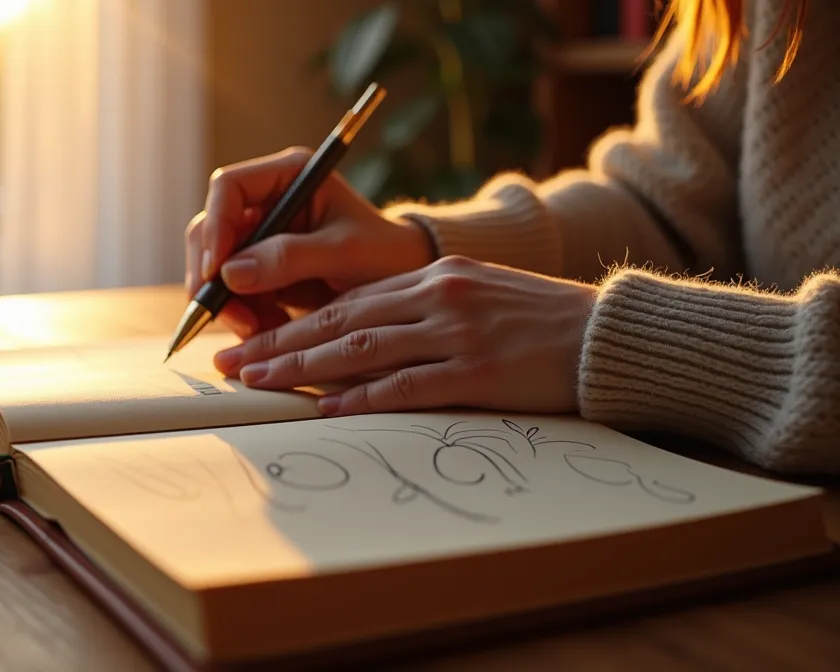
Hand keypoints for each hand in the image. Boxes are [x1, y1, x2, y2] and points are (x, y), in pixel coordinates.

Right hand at [185, 146, 434, 338]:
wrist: (403, 287)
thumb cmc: (385, 256)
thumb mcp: (344, 253)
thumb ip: (290, 258)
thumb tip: (229, 273)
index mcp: (289, 175)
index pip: (230, 188)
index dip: (216, 226)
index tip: (216, 270)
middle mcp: (267, 201)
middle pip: (211, 230)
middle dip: (212, 275)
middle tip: (228, 314)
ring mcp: (260, 237)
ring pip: (215, 267)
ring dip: (226, 302)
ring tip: (255, 330)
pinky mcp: (258, 271)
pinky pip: (230, 293)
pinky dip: (241, 315)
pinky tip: (265, 330)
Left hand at [212, 256, 598, 415]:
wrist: (609, 336)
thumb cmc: (542, 323)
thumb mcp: (478, 297)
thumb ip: (423, 312)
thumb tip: (364, 343)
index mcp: (435, 276)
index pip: (348, 300)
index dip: (295, 322)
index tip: (253, 337)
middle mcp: (437, 296)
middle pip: (339, 320)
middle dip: (278, 343)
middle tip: (230, 363)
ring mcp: (456, 332)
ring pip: (359, 348)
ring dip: (300, 368)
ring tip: (255, 382)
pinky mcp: (477, 371)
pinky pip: (404, 385)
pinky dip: (358, 396)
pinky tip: (322, 406)